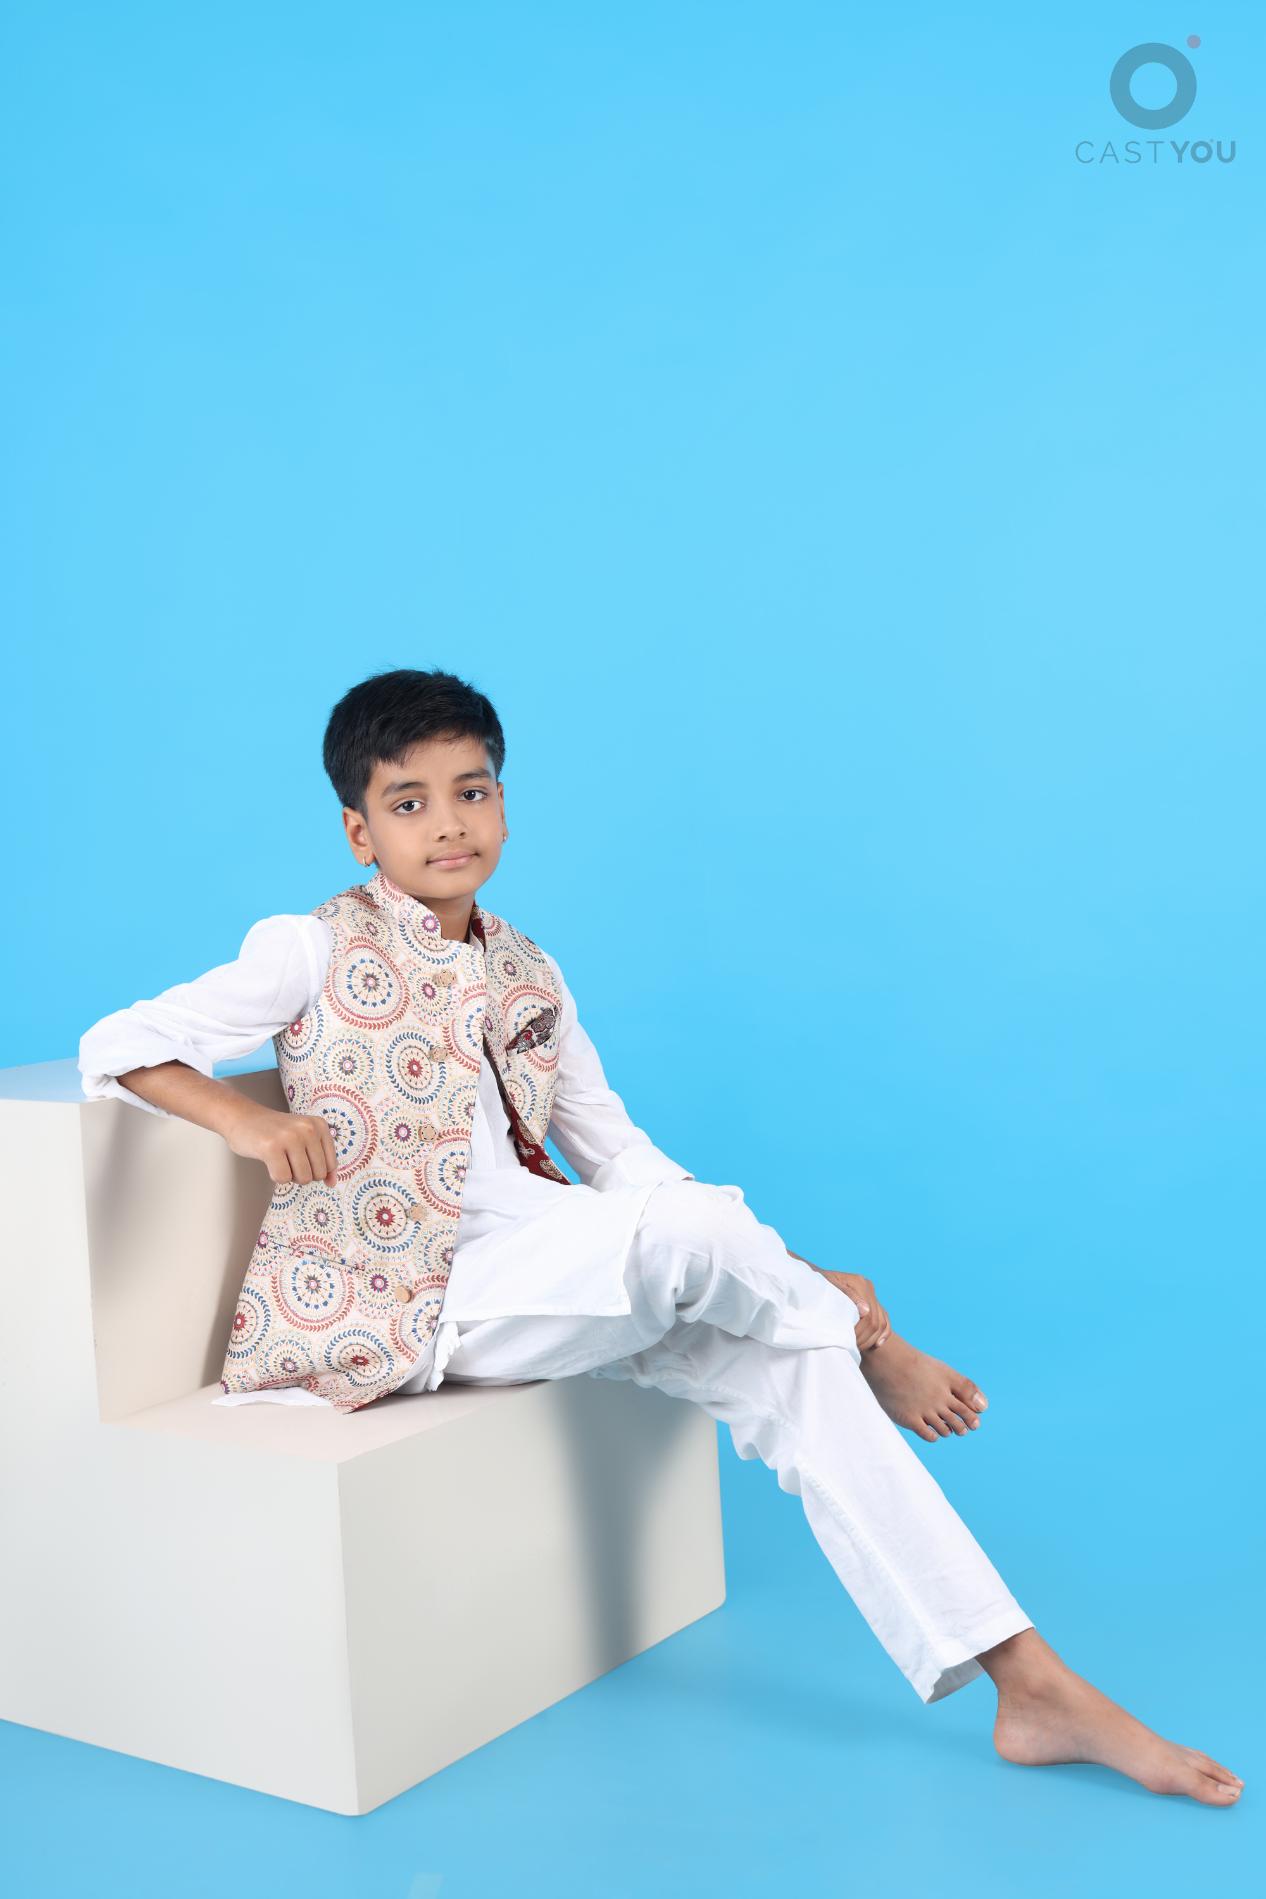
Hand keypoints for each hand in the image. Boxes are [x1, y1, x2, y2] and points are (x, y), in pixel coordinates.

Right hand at [221, 1098, 338, 1186]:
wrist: (242, 1118)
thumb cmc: (275, 1132)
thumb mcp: (304, 1139)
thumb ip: (321, 1160)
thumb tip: (332, 1184)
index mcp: (320, 1125)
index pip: (331, 1164)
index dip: (315, 1170)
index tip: (300, 1159)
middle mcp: (308, 1128)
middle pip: (318, 1174)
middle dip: (302, 1174)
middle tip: (287, 1158)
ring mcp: (290, 1137)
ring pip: (303, 1178)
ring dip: (289, 1176)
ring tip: (279, 1159)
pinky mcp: (271, 1147)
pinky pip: (283, 1178)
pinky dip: (275, 1176)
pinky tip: (269, 1161)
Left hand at [817, 1270, 891, 1350]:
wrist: (811, 1282)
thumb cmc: (817, 1287)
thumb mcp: (827, 1288)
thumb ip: (847, 1296)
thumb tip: (865, 1311)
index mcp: (859, 1282)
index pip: (868, 1315)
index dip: (859, 1331)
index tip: (848, 1341)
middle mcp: (868, 1287)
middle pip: (875, 1321)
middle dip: (864, 1337)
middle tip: (851, 1346)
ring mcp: (871, 1295)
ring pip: (881, 1323)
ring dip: (871, 1338)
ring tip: (857, 1346)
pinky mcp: (873, 1303)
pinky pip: (885, 1321)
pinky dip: (883, 1334)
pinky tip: (877, 1344)